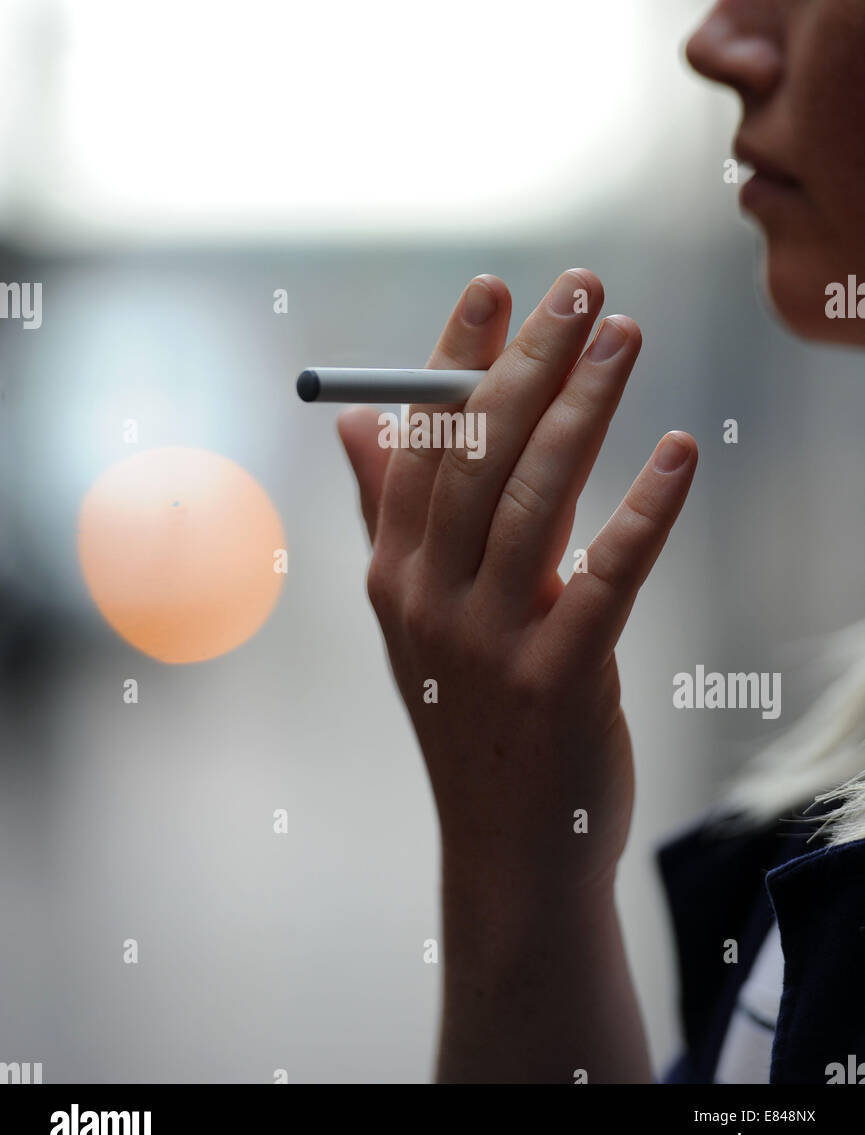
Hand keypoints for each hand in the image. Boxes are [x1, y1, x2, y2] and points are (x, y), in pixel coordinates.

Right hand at [337, 270, 696, 890]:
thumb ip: (388, 513)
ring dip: (586, 406)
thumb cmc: (474, 711)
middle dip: (529, 359)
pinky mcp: (560, 678)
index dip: (453, 358)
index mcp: (394, 571)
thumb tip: (359, 421)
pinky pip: (608, 574)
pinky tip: (678, 452)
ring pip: (538, 495)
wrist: (511, 845)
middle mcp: (429, 597)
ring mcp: (489, 640)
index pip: (420, 441)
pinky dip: (645, 507)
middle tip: (580, 290)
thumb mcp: (417, 613)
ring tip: (626, 337)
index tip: (492, 289)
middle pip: (477, 452)